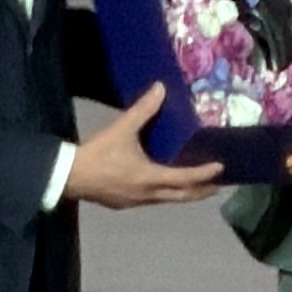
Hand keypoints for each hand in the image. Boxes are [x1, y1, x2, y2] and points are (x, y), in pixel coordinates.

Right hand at [62, 84, 222, 207]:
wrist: (70, 176)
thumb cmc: (99, 154)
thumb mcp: (122, 128)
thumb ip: (143, 109)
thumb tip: (161, 88)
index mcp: (151, 178)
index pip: (185, 178)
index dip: (205, 174)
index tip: (221, 169)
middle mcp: (148, 195)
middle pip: (181, 197)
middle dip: (200, 191)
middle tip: (216, 185)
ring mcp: (136, 202)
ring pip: (167, 200)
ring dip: (182, 193)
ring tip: (194, 185)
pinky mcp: (124, 203)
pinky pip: (152, 200)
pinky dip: (164, 193)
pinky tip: (161, 186)